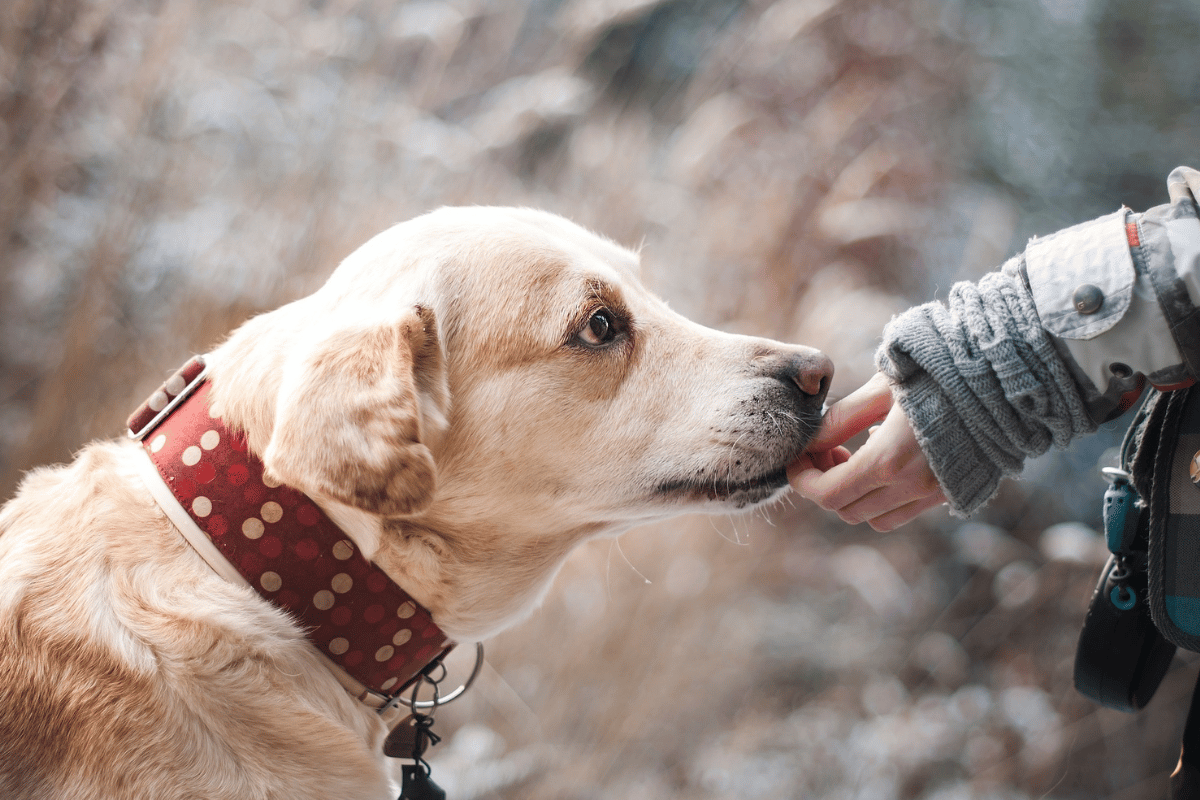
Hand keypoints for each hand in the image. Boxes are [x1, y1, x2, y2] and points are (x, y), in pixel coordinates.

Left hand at [789, 372, 946, 530]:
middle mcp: (912, 487)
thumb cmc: (939, 372)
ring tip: (854, 456)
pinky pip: (903, 512)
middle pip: (845, 510)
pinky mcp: (951, 493)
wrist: (1005, 379)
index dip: (802, 480)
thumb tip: (810, 441)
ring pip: (874, 518)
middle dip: (825, 484)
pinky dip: (883, 498)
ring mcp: (934, 494)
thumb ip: (842, 418)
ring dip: (854, 495)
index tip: (797, 459)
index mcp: (889, 460)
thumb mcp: (883, 387)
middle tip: (827, 450)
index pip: (827, 494)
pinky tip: (886, 460)